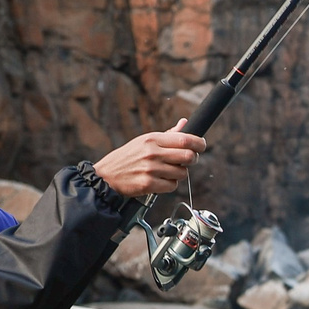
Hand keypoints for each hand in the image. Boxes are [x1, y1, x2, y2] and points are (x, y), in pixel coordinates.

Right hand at [92, 122, 206, 198]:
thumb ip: (167, 134)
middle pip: (189, 156)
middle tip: (187, 161)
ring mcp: (151, 169)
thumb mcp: (144, 141)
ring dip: (179, 174)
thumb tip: (185, 123)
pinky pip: (172, 186)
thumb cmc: (127, 157)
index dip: (199, 143)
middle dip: (192, 159)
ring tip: (167, 171)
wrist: (106, 176)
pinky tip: (160, 181)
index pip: (185, 139)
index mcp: (152, 139)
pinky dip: (170, 185)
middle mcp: (152, 153)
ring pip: (182, 173)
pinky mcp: (149, 185)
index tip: (202, 145)